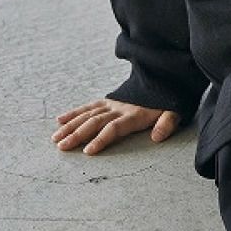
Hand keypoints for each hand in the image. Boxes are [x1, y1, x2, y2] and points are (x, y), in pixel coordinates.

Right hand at [52, 98, 179, 154]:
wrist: (165, 78)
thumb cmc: (168, 102)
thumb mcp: (174, 112)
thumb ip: (167, 123)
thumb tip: (157, 137)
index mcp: (134, 115)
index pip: (114, 128)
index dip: (101, 139)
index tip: (87, 151)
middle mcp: (120, 108)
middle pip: (96, 121)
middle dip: (78, 134)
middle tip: (62, 147)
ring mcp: (112, 103)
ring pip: (88, 114)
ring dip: (71, 125)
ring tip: (56, 138)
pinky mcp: (108, 100)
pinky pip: (89, 106)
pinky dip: (74, 113)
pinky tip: (60, 120)